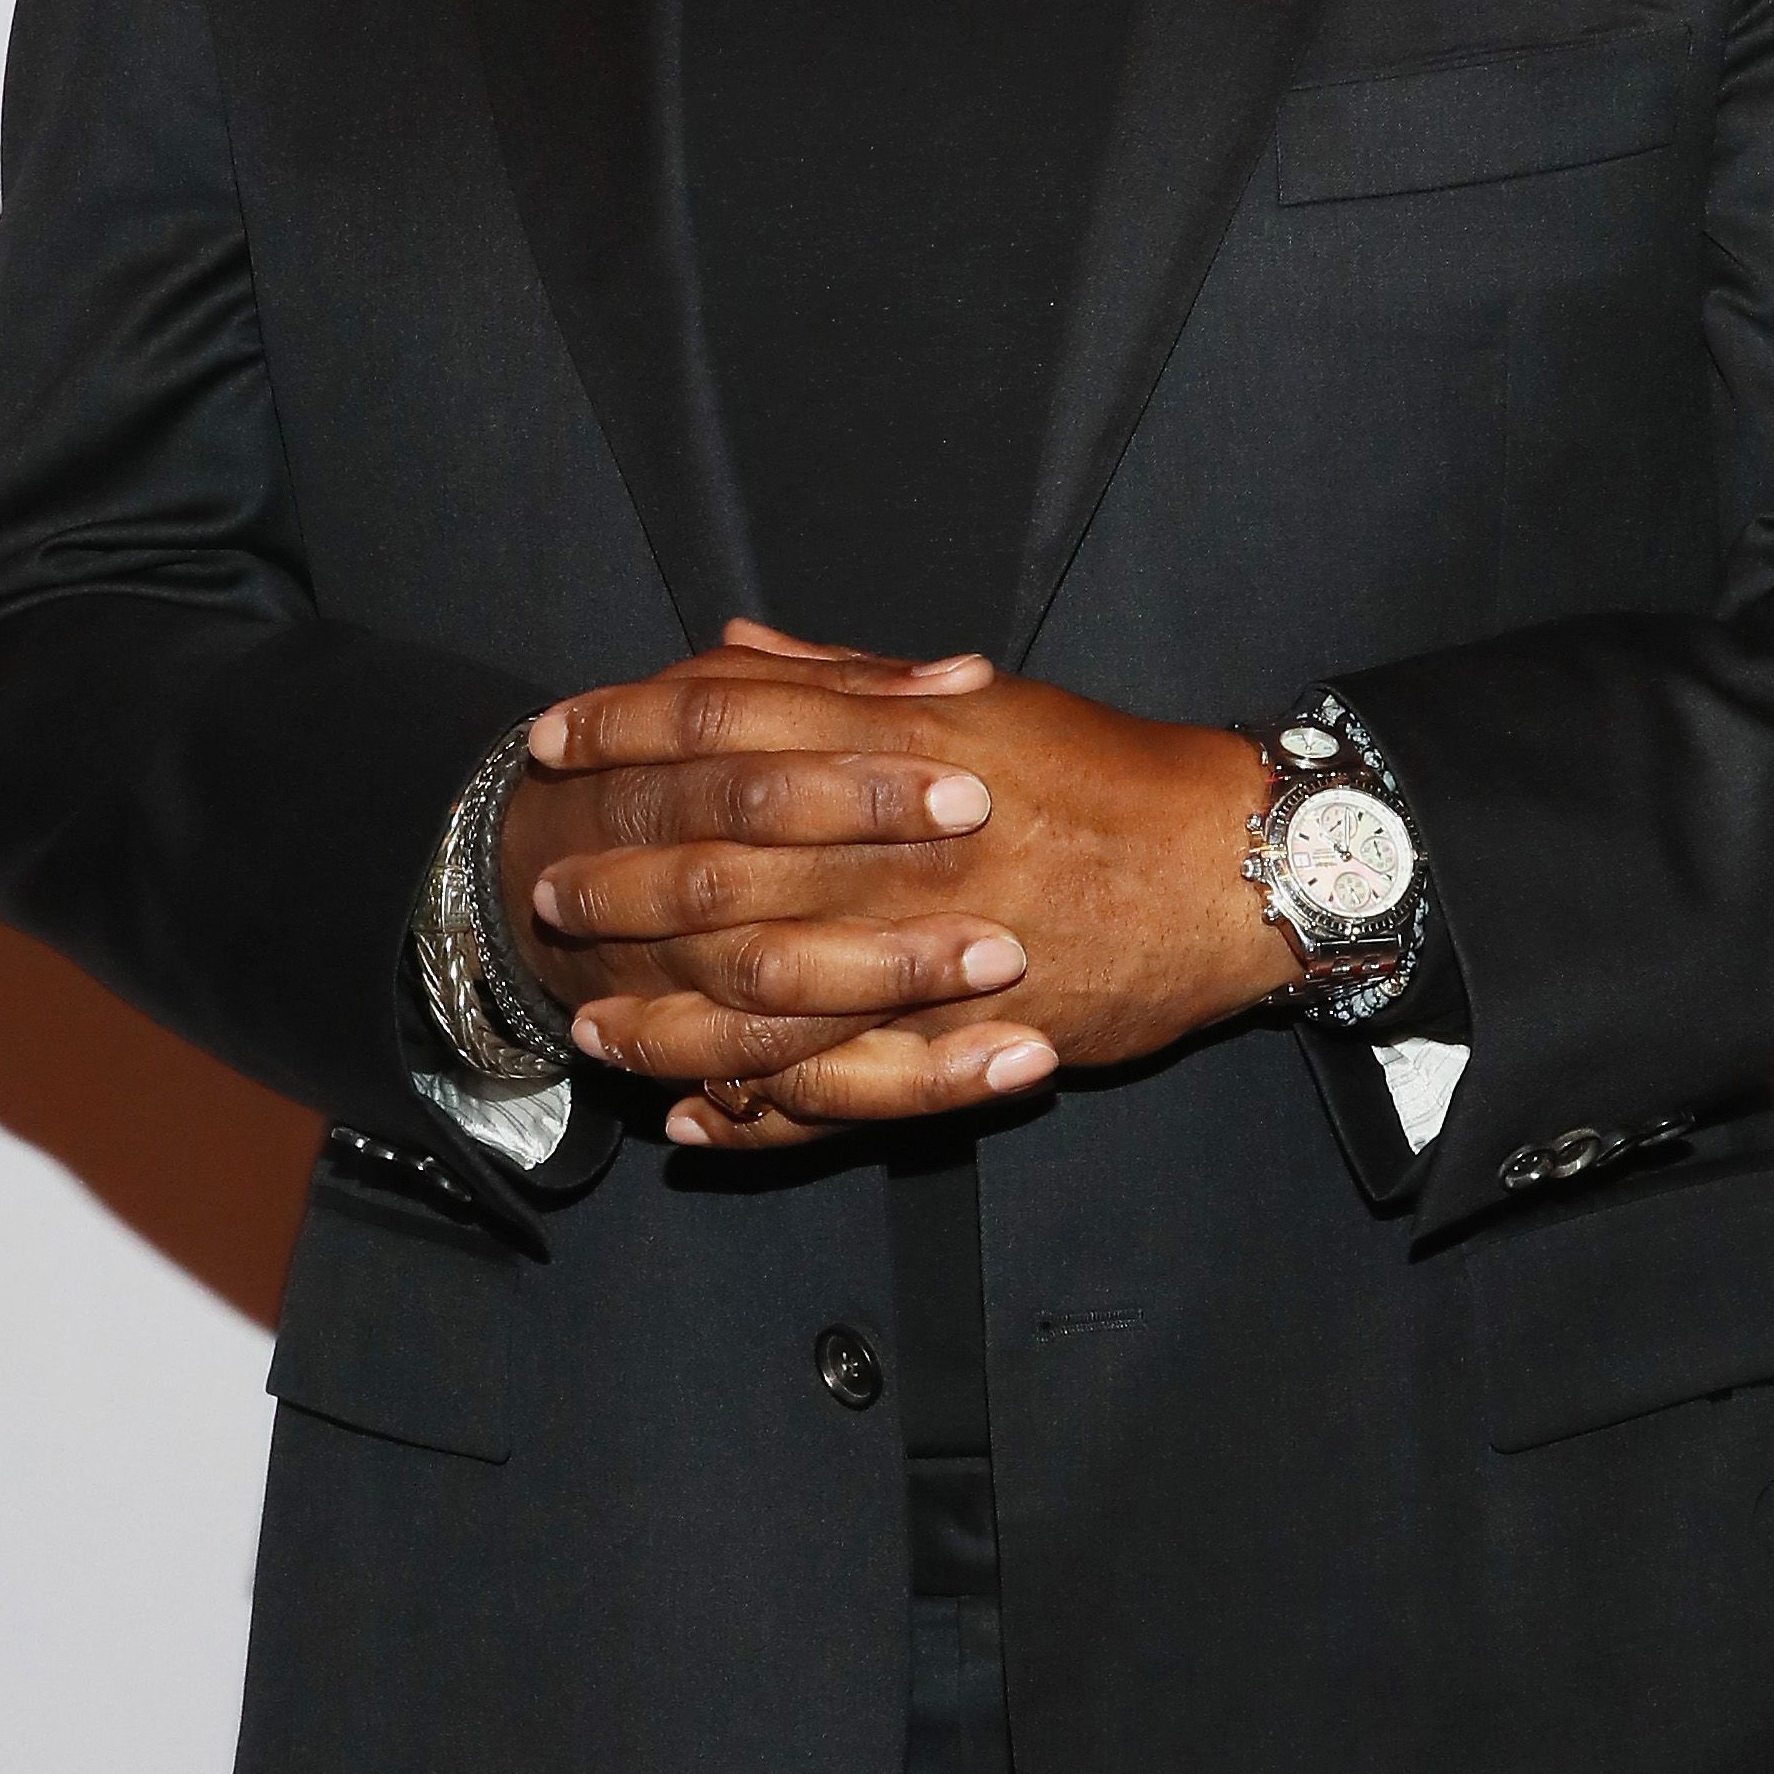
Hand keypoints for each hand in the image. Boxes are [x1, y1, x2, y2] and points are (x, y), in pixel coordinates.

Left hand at [518, 622, 1289, 1149]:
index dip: (627, 728)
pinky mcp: (960, 1041)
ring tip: (594, 1032)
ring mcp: (925, 950)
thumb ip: (838, 680)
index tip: (554, 740)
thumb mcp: (971, 701)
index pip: (727, 722)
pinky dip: (758, 1116)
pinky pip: (836, 1093)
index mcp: (897, 741)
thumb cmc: (1102, 775)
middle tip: (544, 897)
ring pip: (762, 996)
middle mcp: (897, 844)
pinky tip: (696, 1125)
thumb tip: (729, 648)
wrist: (1229, 866)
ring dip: (666, 1020)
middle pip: (721, 863)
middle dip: (621, 883)